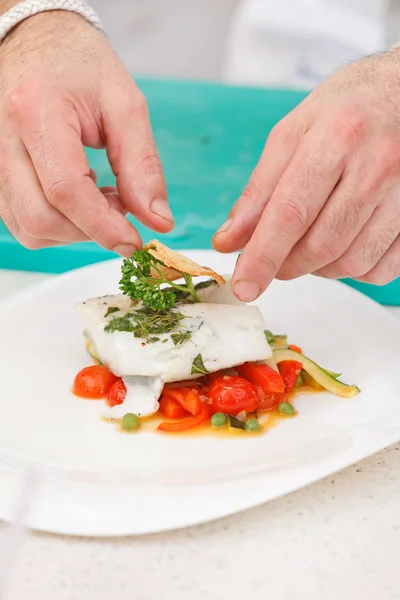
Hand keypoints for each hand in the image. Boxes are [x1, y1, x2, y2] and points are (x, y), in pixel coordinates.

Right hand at [0, 11, 172, 255]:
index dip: (103, 226)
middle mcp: (3, 139)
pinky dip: (57, 224)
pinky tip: (79, 196)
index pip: (65, 190)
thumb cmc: (82, 67)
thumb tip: (157, 222)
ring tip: (101, 196)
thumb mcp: (125, 106)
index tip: (134, 242)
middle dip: (89, 231)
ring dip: (74, 230)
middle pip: (40, 219)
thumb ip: (142, 166)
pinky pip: (22, 221)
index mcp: (37, 111)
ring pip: (28, 228)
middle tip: (121, 208)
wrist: (39, 43)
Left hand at [213, 51, 399, 300]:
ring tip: (309, 243)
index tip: (245, 286)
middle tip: (273, 258)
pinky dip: (352, 269)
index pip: (292, 212)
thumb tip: (230, 239)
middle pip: (321, 245)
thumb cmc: (347, 111)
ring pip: (351, 263)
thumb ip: (260, 189)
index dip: (263, 256)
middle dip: (287, 264)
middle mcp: (378, 165)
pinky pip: (379, 270)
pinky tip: (342, 243)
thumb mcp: (294, 133)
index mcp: (338, 136)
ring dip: (319, 268)